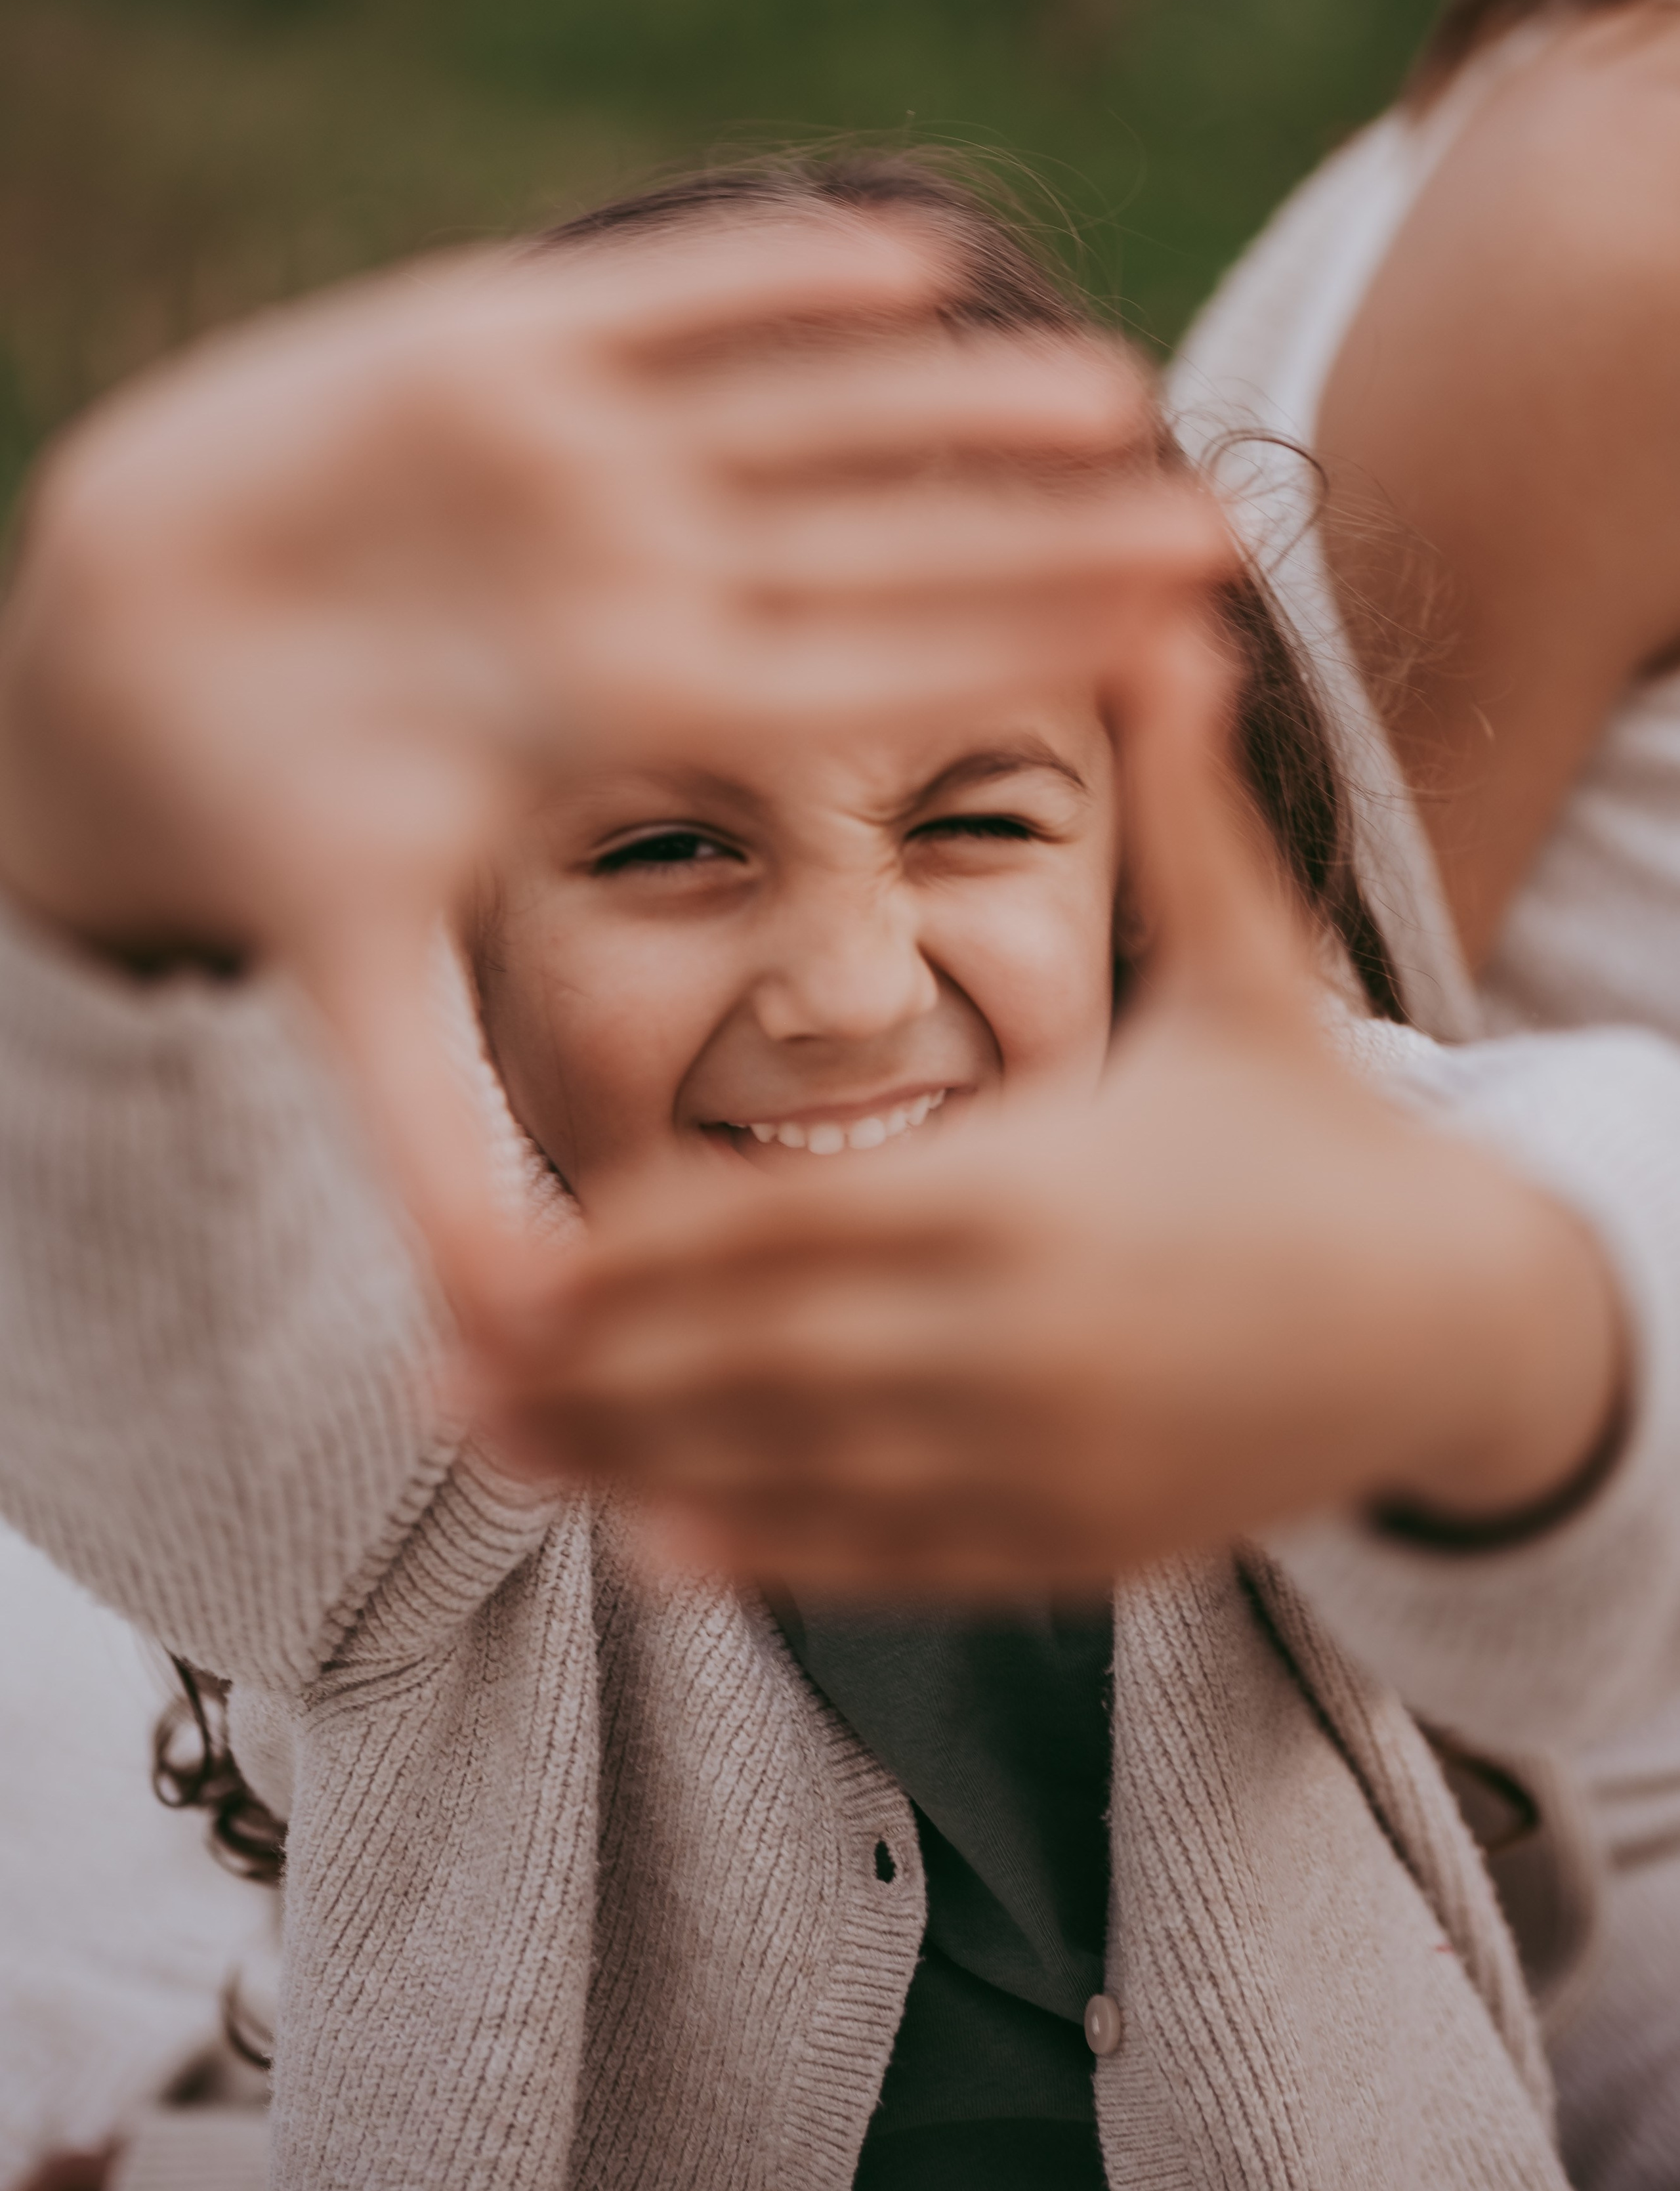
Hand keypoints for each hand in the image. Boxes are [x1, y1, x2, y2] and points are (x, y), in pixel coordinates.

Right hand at [0, 210, 1221, 1336]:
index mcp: (630, 706)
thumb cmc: (255, 816)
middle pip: (872, 551)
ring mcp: (574, 460)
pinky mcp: (485, 345)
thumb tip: (503, 1342)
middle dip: (1031, 539)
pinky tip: (912, 249)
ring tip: (1108, 387)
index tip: (1173, 651)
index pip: (856, 684)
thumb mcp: (347, 975)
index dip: (1009, 662)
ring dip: (944, 397)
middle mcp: (632, 580)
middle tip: (1212, 528)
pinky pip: (663, 297)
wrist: (124, 658)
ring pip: (800, 411)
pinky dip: (776, 271)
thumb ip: (430, 1139)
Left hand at [490, 605, 1623, 1593]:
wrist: (1467, 1321)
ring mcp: (1052, 1459)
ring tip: (497, 1459)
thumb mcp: (1262, 966)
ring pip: (802, 1478)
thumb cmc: (1327, 1131)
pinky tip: (662, 1552)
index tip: (501, 1253)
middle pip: (753, 1367)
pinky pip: (899, 1563)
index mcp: (1037, 1184)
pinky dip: (776, 1561)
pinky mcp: (1084, 1544)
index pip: (780, 1229)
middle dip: (585, 1377)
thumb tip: (1170, 627)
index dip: (626, 1254)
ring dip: (633, 1472)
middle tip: (433, 1375)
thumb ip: (1188, 814)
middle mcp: (1025, 1338)